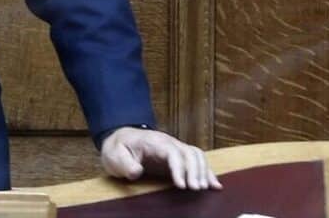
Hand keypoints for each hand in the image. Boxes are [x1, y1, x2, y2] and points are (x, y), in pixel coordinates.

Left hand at [100, 127, 221, 190]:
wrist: (119, 139)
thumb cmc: (118, 148)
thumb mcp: (114, 155)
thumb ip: (124, 163)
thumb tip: (137, 171)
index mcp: (154, 142)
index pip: (172, 153)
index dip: (180, 168)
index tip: (182, 185)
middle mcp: (168, 143)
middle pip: (190, 152)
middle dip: (195, 171)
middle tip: (196, 189)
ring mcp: (175, 148)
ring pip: (197, 155)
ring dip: (204, 171)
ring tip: (207, 188)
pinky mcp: (178, 156)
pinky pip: (197, 160)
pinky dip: (207, 171)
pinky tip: (214, 185)